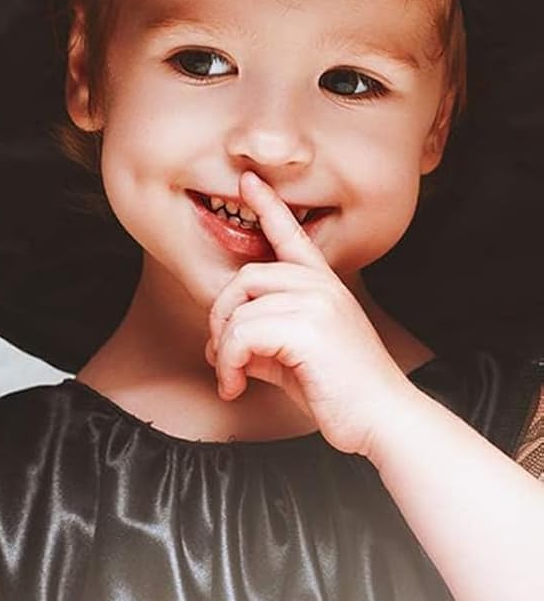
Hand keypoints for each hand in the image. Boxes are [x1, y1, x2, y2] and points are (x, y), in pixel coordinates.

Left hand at [204, 170, 416, 457]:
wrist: (380, 419)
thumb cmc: (338, 393)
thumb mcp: (292, 359)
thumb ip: (261, 340)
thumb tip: (220, 344)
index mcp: (323, 286)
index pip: (292, 237)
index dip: (269, 206)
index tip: (250, 181)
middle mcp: (322, 286)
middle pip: (244, 278)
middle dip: (220, 318)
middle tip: (221, 357)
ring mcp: (317, 303)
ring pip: (238, 311)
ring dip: (224, 351)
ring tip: (232, 379)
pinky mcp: (308, 328)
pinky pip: (241, 335)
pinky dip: (229, 364)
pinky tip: (236, 387)